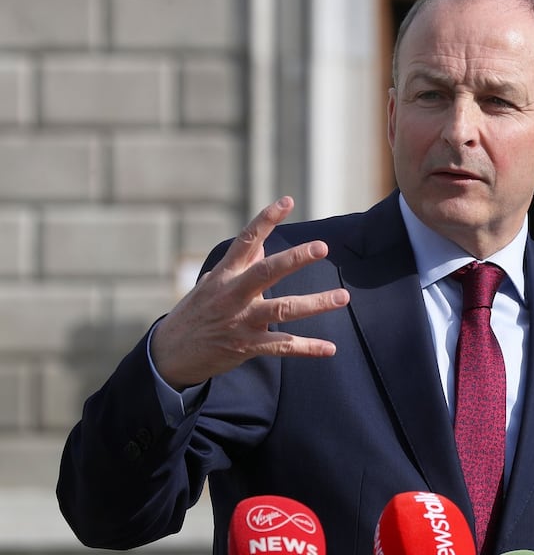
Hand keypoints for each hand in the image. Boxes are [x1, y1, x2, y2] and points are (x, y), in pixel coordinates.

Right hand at [151, 196, 349, 389]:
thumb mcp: (212, 282)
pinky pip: (283, 346)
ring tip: (343, 297)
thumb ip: (241, 263)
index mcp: (225, 274)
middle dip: (295, 259)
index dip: (266, 220)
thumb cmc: (197, 312)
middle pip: (267, 272)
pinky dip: (308, 348)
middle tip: (322, 247)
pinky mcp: (247, 346)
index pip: (246, 240)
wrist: (169, 354)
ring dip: (316, 303)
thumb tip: (263, 242)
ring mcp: (241, 321)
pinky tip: (330, 348)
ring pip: (283, 309)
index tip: (287, 201)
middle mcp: (233, 294)